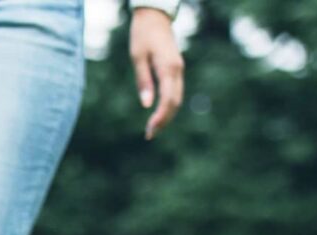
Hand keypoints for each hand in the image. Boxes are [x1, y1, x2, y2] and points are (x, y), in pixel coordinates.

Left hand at [130, 8, 184, 139]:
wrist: (155, 18)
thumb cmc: (142, 36)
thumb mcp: (137, 57)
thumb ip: (143, 81)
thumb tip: (146, 104)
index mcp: (168, 68)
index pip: (168, 100)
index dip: (160, 118)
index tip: (150, 131)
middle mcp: (177, 71)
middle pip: (175, 103)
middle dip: (164, 121)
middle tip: (149, 135)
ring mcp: (178, 70)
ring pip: (177, 99)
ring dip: (167, 115)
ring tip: (153, 129)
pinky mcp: (176, 69)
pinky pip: (175, 92)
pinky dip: (169, 106)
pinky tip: (159, 114)